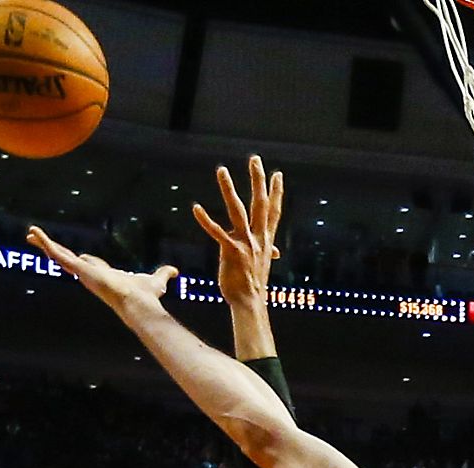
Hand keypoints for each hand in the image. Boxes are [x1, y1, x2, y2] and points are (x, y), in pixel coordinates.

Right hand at [26, 226, 176, 313]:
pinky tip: (34, 233)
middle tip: (42, 242)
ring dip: (44, 244)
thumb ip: (164, 275)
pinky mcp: (79, 269)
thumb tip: (175, 272)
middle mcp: (90, 274)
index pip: (89, 264)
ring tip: (30, 234)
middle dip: (56, 250)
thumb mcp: (156, 280)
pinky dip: (45, 243)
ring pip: (59, 255)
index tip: (77, 255)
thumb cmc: (146, 296)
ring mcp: (83, 272)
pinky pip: (58, 254)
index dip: (83, 259)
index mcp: (104, 275)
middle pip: (69, 259)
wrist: (139, 302)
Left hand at [192, 155, 282, 306]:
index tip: (278, 174)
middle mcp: (258, 238)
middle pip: (260, 203)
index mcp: (266, 240)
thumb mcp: (263, 265)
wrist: (249, 302)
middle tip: (255, 159)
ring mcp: (246, 244)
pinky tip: (196, 208)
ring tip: (221, 170)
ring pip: (238, 210)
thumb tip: (276, 252)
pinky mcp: (231, 252)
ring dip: (229, 190)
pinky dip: (206, 220)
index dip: (276, 192)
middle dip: (258, 180)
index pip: (273, 211)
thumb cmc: (253, 285)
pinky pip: (217, 232)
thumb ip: (268, 253)